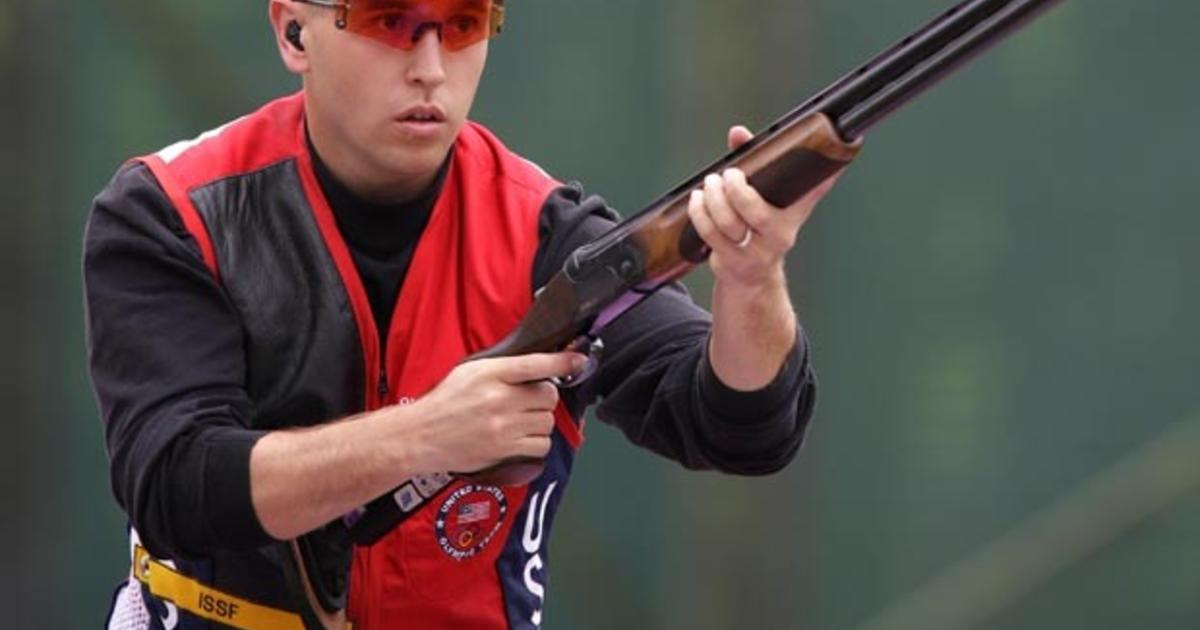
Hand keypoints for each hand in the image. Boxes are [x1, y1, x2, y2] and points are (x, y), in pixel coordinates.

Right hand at [399, 352, 584, 474]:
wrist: (422, 436)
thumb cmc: (445, 402)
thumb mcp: (470, 371)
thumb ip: (503, 367)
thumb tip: (537, 365)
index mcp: (489, 373)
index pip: (535, 364)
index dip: (562, 362)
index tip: (579, 360)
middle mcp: (499, 399)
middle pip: (548, 395)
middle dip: (544, 397)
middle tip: (530, 400)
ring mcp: (503, 426)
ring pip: (547, 421)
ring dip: (541, 420)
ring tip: (522, 419)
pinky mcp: (504, 449)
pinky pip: (541, 445)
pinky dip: (537, 441)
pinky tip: (522, 437)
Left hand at [686, 125, 841, 288]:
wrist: (753, 278)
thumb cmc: (759, 231)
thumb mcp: (768, 202)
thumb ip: (756, 165)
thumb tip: (737, 132)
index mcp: (792, 218)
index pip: (809, 194)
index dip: (819, 179)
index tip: (825, 159)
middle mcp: (777, 237)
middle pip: (755, 211)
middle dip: (736, 188)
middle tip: (727, 174)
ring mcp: (753, 252)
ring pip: (728, 223)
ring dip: (712, 199)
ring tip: (708, 185)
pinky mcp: (730, 261)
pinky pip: (710, 235)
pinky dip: (700, 214)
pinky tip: (698, 201)